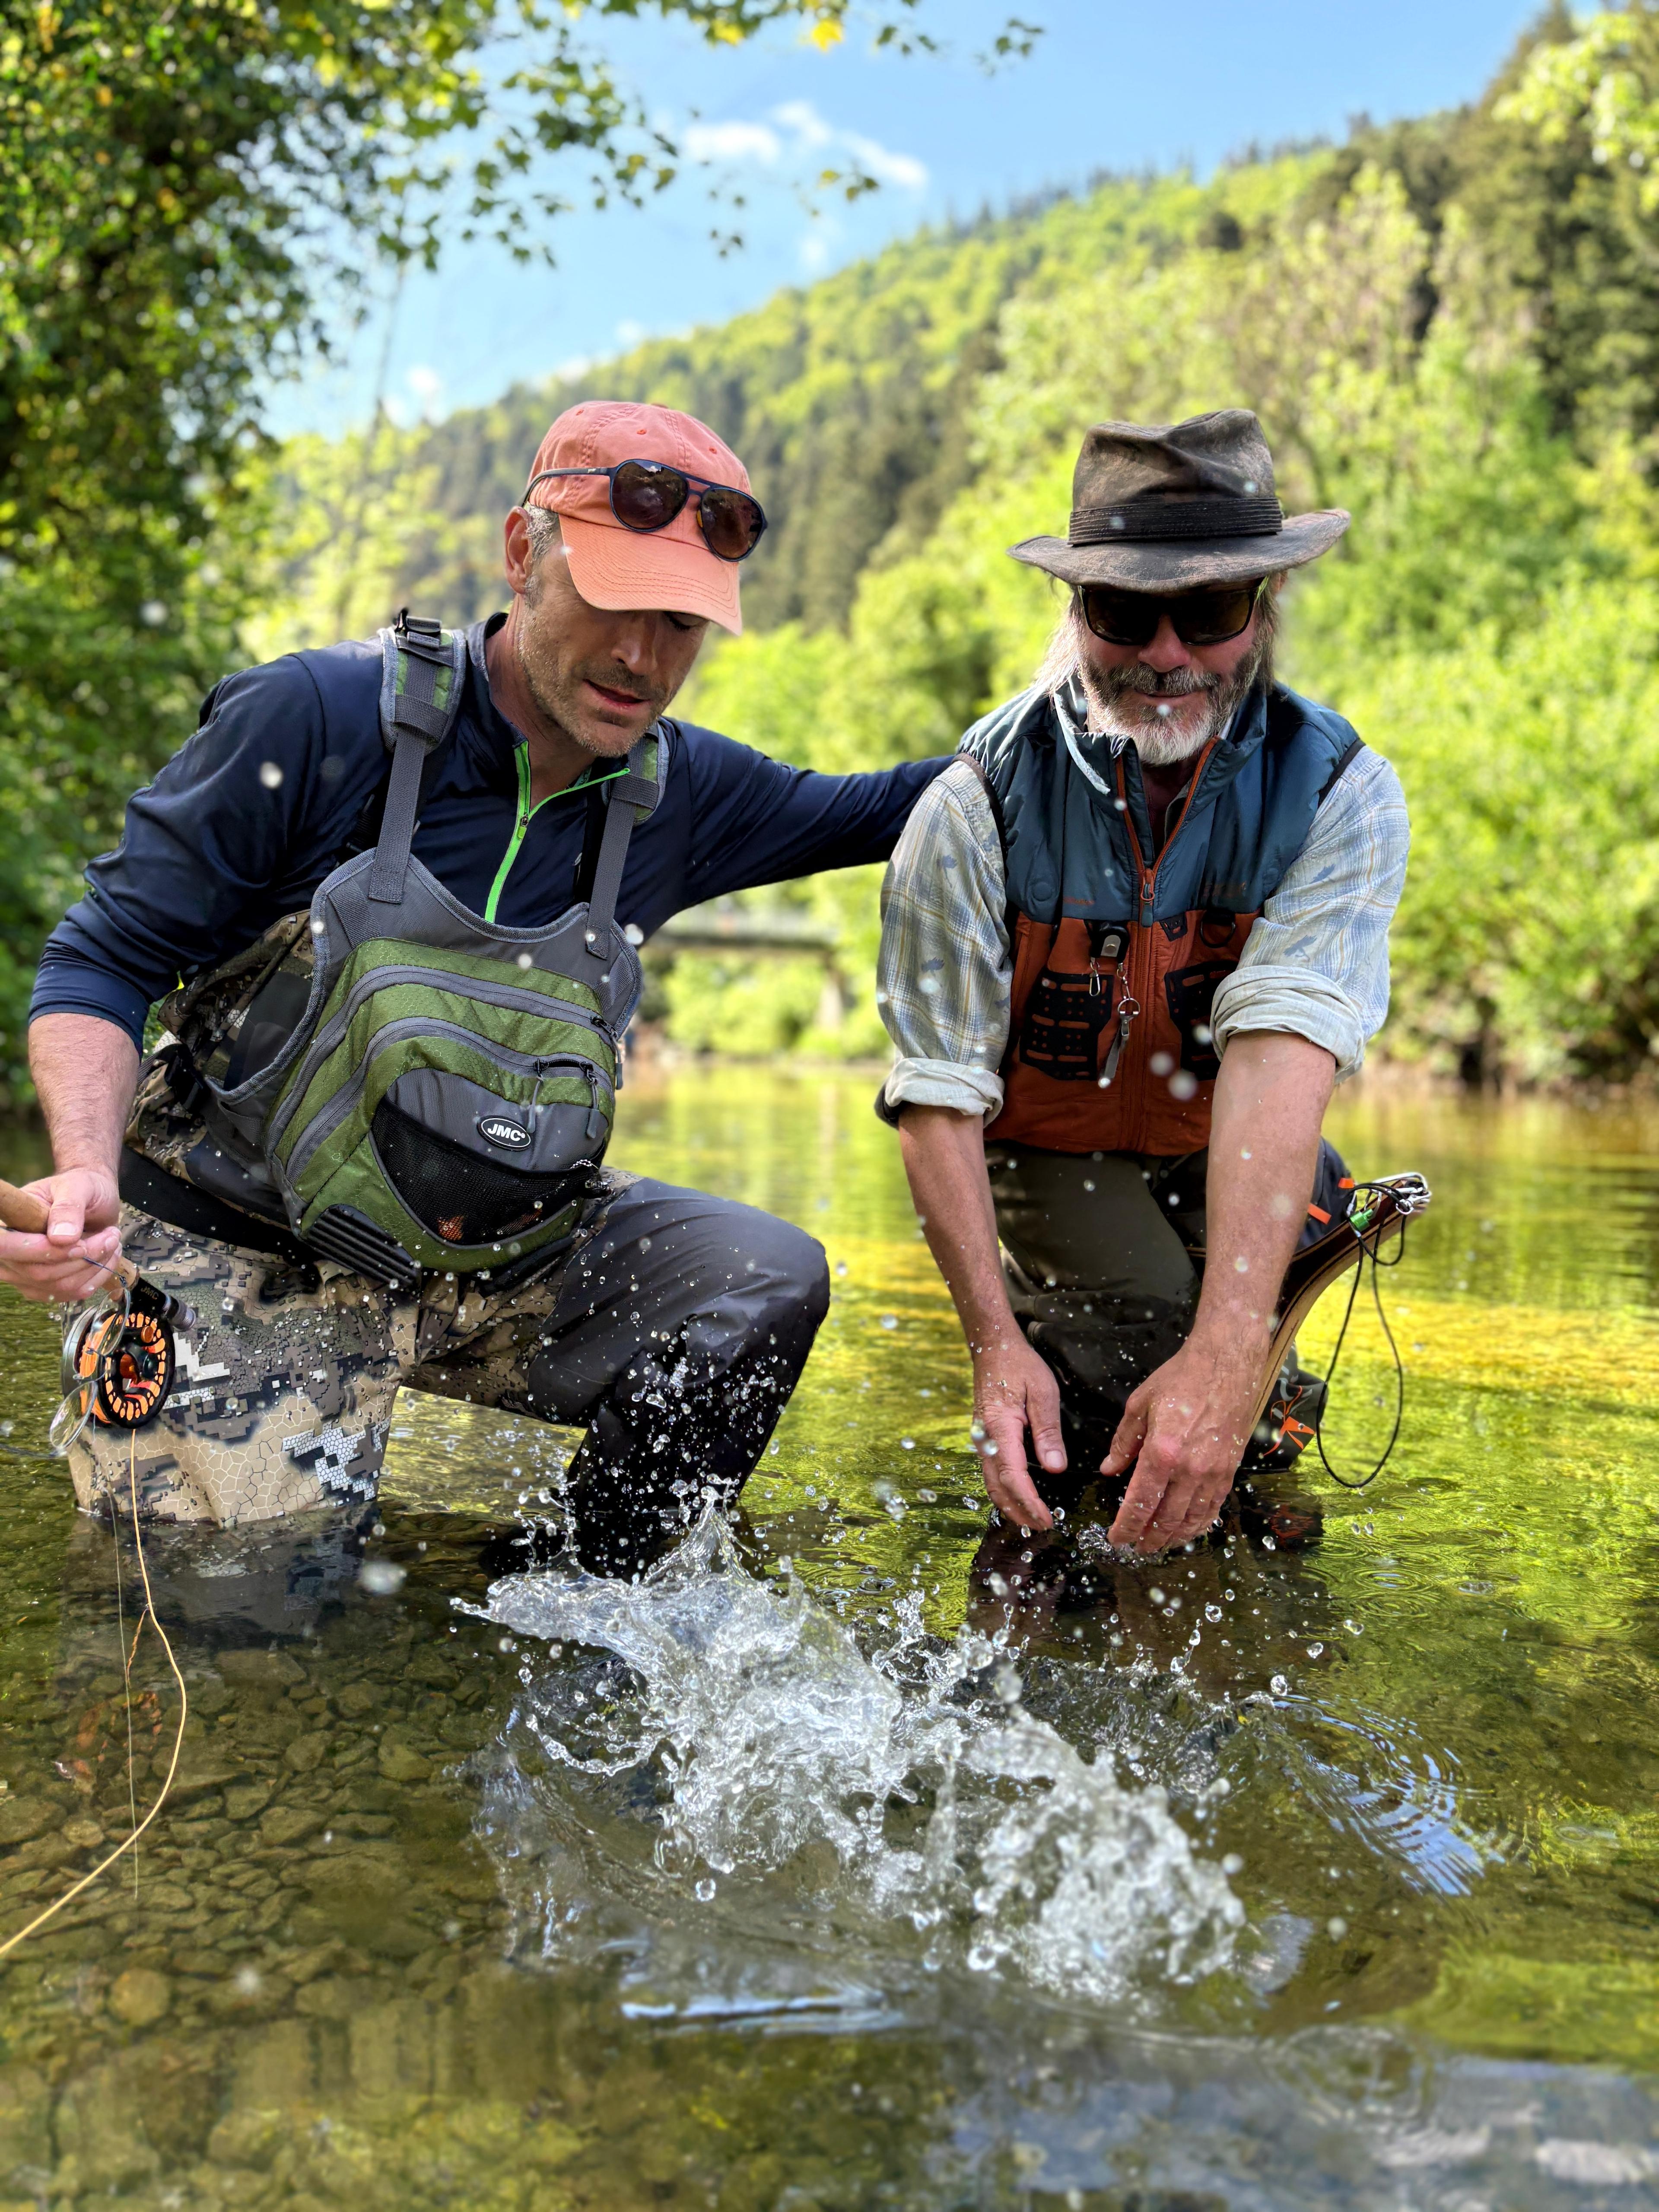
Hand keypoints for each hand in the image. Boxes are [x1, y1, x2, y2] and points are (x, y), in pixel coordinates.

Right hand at [0, 1168, 122, 1303]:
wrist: (93, 1200)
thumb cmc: (80, 1187)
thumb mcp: (77, 1186)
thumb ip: (69, 1207)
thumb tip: (61, 1238)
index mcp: (8, 1222)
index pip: (4, 1246)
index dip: (38, 1250)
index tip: (78, 1242)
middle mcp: (10, 1253)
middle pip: (37, 1272)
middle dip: (82, 1256)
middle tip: (110, 1235)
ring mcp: (24, 1274)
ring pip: (58, 1285)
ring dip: (94, 1266)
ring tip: (112, 1240)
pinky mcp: (44, 1286)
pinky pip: (70, 1293)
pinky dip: (97, 1277)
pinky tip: (108, 1257)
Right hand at [971, 1333, 1064, 1531]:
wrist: (992, 1348)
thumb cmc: (1020, 1365)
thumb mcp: (1043, 1392)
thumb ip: (1048, 1431)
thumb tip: (1056, 1468)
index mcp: (1000, 1427)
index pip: (1013, 1476)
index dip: (1029, 1502)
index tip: (1047, 1519)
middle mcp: (985, 1438)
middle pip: (998, 1486)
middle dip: (1019, 1511)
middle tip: (1043, 1527)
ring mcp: (981, 1439)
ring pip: (991, 1482)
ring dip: (1010, 1504)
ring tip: (1032, 1519)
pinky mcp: (984, 1438)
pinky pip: (991, 1471)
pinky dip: (1004, 1490)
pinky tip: (1018, 1497)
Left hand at [1100, 1335, 1259, 1552]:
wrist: (1227, 1364)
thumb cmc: (1182, 1378)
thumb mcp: (1140, 1405)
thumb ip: (1124, 1442)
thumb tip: (1109, 1470)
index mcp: (1162, 1452)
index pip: (1140, 1502)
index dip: (1127, 1526)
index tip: (1116, 1539)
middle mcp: (1190, 1469)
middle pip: (1167, 1518)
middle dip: (1149, 1538)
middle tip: (1136, 1548)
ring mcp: (1213, 1472)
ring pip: (1192, 1519)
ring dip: (1173, 1537)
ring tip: (1158, 1545)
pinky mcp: (1229, 1470)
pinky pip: (1213, 1507)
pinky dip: (1199, 1524)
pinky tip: (1188, 1529)